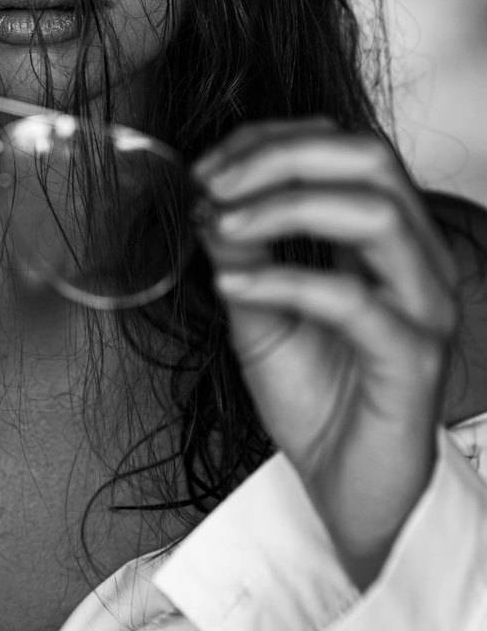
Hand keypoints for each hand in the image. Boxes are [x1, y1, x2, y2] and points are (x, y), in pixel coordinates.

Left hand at [193, 118, 459, 588]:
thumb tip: (205, 201)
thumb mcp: (262, 311)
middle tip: (213, 182)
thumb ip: (242, 254)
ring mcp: (424, 306)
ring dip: (284, 206)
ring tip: (220, 225)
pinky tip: (233, 288)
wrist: (350, 489)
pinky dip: (284, 281)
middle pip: (370, 160)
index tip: (208, 164)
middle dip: (281, 156)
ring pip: (374, 214)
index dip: (274, 140)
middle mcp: (420, 259)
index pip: (347, 148)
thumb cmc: (320, 399)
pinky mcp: (411, 357)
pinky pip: (352, 300)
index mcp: (393, 237)